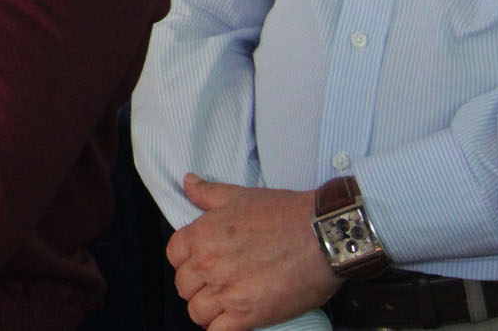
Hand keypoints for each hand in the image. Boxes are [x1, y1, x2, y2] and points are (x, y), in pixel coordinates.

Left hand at [167, 174, 338, 330]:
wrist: (323, 235)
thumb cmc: (284, 213)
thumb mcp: (239, 196)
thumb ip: (207, 193)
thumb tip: (187, 182)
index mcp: (200, 235)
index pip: (173, 256)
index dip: (187, 260)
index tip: (203, 263)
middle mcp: (207, 264)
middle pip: (184, 286)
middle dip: (198, 286)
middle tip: (218, 284)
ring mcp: (226, 292)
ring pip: (197, 312)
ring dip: (209, 310)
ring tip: (226, 305)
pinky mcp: (248, 315)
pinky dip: (223, 328)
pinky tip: (236, 320)